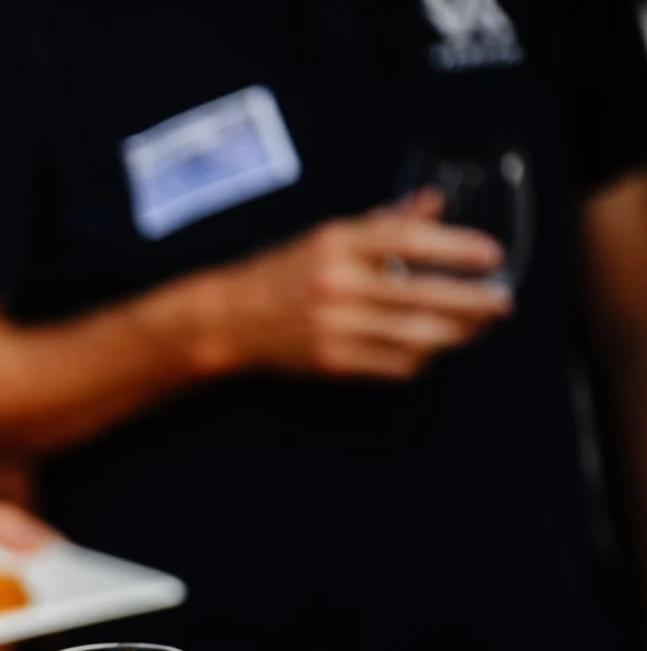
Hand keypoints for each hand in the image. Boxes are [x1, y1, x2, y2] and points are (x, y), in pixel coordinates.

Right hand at [210, 192, 512, 380]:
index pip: (408, 240)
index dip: (457, 248)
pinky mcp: (331, 360)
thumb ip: (384, 222)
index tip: (491, 255)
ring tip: (478, 326)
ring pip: (414, 334)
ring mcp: (333, 326)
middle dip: (472, 300)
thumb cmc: (284, 272)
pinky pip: (393, 363)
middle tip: (501, 300)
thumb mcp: (329, 235)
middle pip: (421, 293)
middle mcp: (337, 283)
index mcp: (337, 243)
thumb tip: (433, 204)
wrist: (231, 317)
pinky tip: (434, 347)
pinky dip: (421, 357)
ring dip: (456, 333)